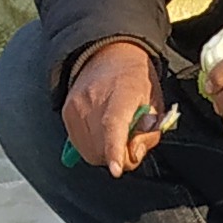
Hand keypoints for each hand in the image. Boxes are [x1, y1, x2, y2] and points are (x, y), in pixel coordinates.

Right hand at [62, 39, 167, 175]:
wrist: (108, 53)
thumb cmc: (136, 80)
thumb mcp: (155, 104)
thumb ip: (149, 133)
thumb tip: (133, 155)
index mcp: (122, 93)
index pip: (114, 126)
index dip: (115, 150)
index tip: (116, 169)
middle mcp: (93, 99)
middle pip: (102, 148)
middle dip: (119, 157)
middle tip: (130, 144)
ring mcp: (76, 106)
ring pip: (89, 152)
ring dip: (105, 153)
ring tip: (115, 134)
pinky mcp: (67, 112)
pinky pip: (79, 145)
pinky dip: (93, 147)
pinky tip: (102, 132)